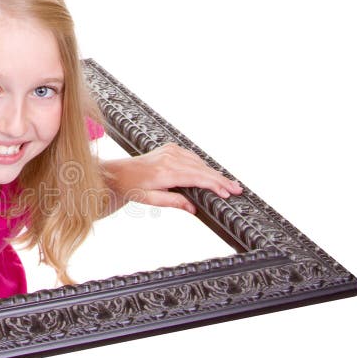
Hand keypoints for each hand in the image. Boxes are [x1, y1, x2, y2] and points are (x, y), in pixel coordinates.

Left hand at [105, 142, 242, 213]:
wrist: (119, 173)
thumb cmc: (132, 187)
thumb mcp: (150, 200)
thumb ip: (173, 202)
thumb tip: (193, 209)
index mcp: (165, 172)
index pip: (197, 178)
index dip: (215, 185)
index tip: (228, 192)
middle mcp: (169, 158)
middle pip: (202, 169)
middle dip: (221, 180)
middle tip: (237, 189)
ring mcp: (170, 151)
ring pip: (199, 162)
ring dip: (213, 173)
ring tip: (228, 184)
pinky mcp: (170, 148)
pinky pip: (192, 157)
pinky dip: (202, 166)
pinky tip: (210, 174)